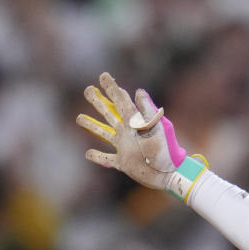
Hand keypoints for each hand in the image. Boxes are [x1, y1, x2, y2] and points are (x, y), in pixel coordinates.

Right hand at [77, 72, 187, 189]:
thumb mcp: (157, 128)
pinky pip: (107, 159)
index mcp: (135, 122)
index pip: (120, 101)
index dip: (112, 88)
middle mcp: (127, 133)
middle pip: (108, 114)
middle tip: (87, 90)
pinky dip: (97, 156)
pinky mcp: (123, 163)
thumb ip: (146, 111)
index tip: (103, 76)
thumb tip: (138, 91)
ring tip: (79, 118)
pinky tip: (88, 153)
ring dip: (92, 125)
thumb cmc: (165, 150)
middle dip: (98, 102)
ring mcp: (124, 147)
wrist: (169, 173)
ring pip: (104, 133)